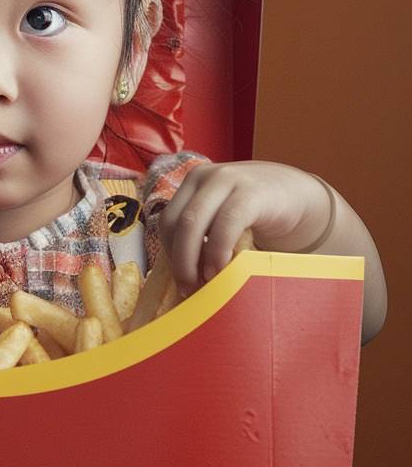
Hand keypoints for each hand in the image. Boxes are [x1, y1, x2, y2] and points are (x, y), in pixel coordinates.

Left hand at [158, 161, 332, 296]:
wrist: (299, 194)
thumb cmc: (257, 214)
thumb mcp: (224, 218)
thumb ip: (204, 235)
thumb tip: (184, 277)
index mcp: (192, 184)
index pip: (167, 221)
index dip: (170, 254)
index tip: (181, 282)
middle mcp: (203, 177)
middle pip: (174, 222)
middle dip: (179, 261)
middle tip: (188, 289)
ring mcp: (226, 180)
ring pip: (192, 222)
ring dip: (193, 259)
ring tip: (206, 282)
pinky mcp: (251, 191)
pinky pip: (226, 223)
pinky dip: (218, 250)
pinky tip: (222, 268)